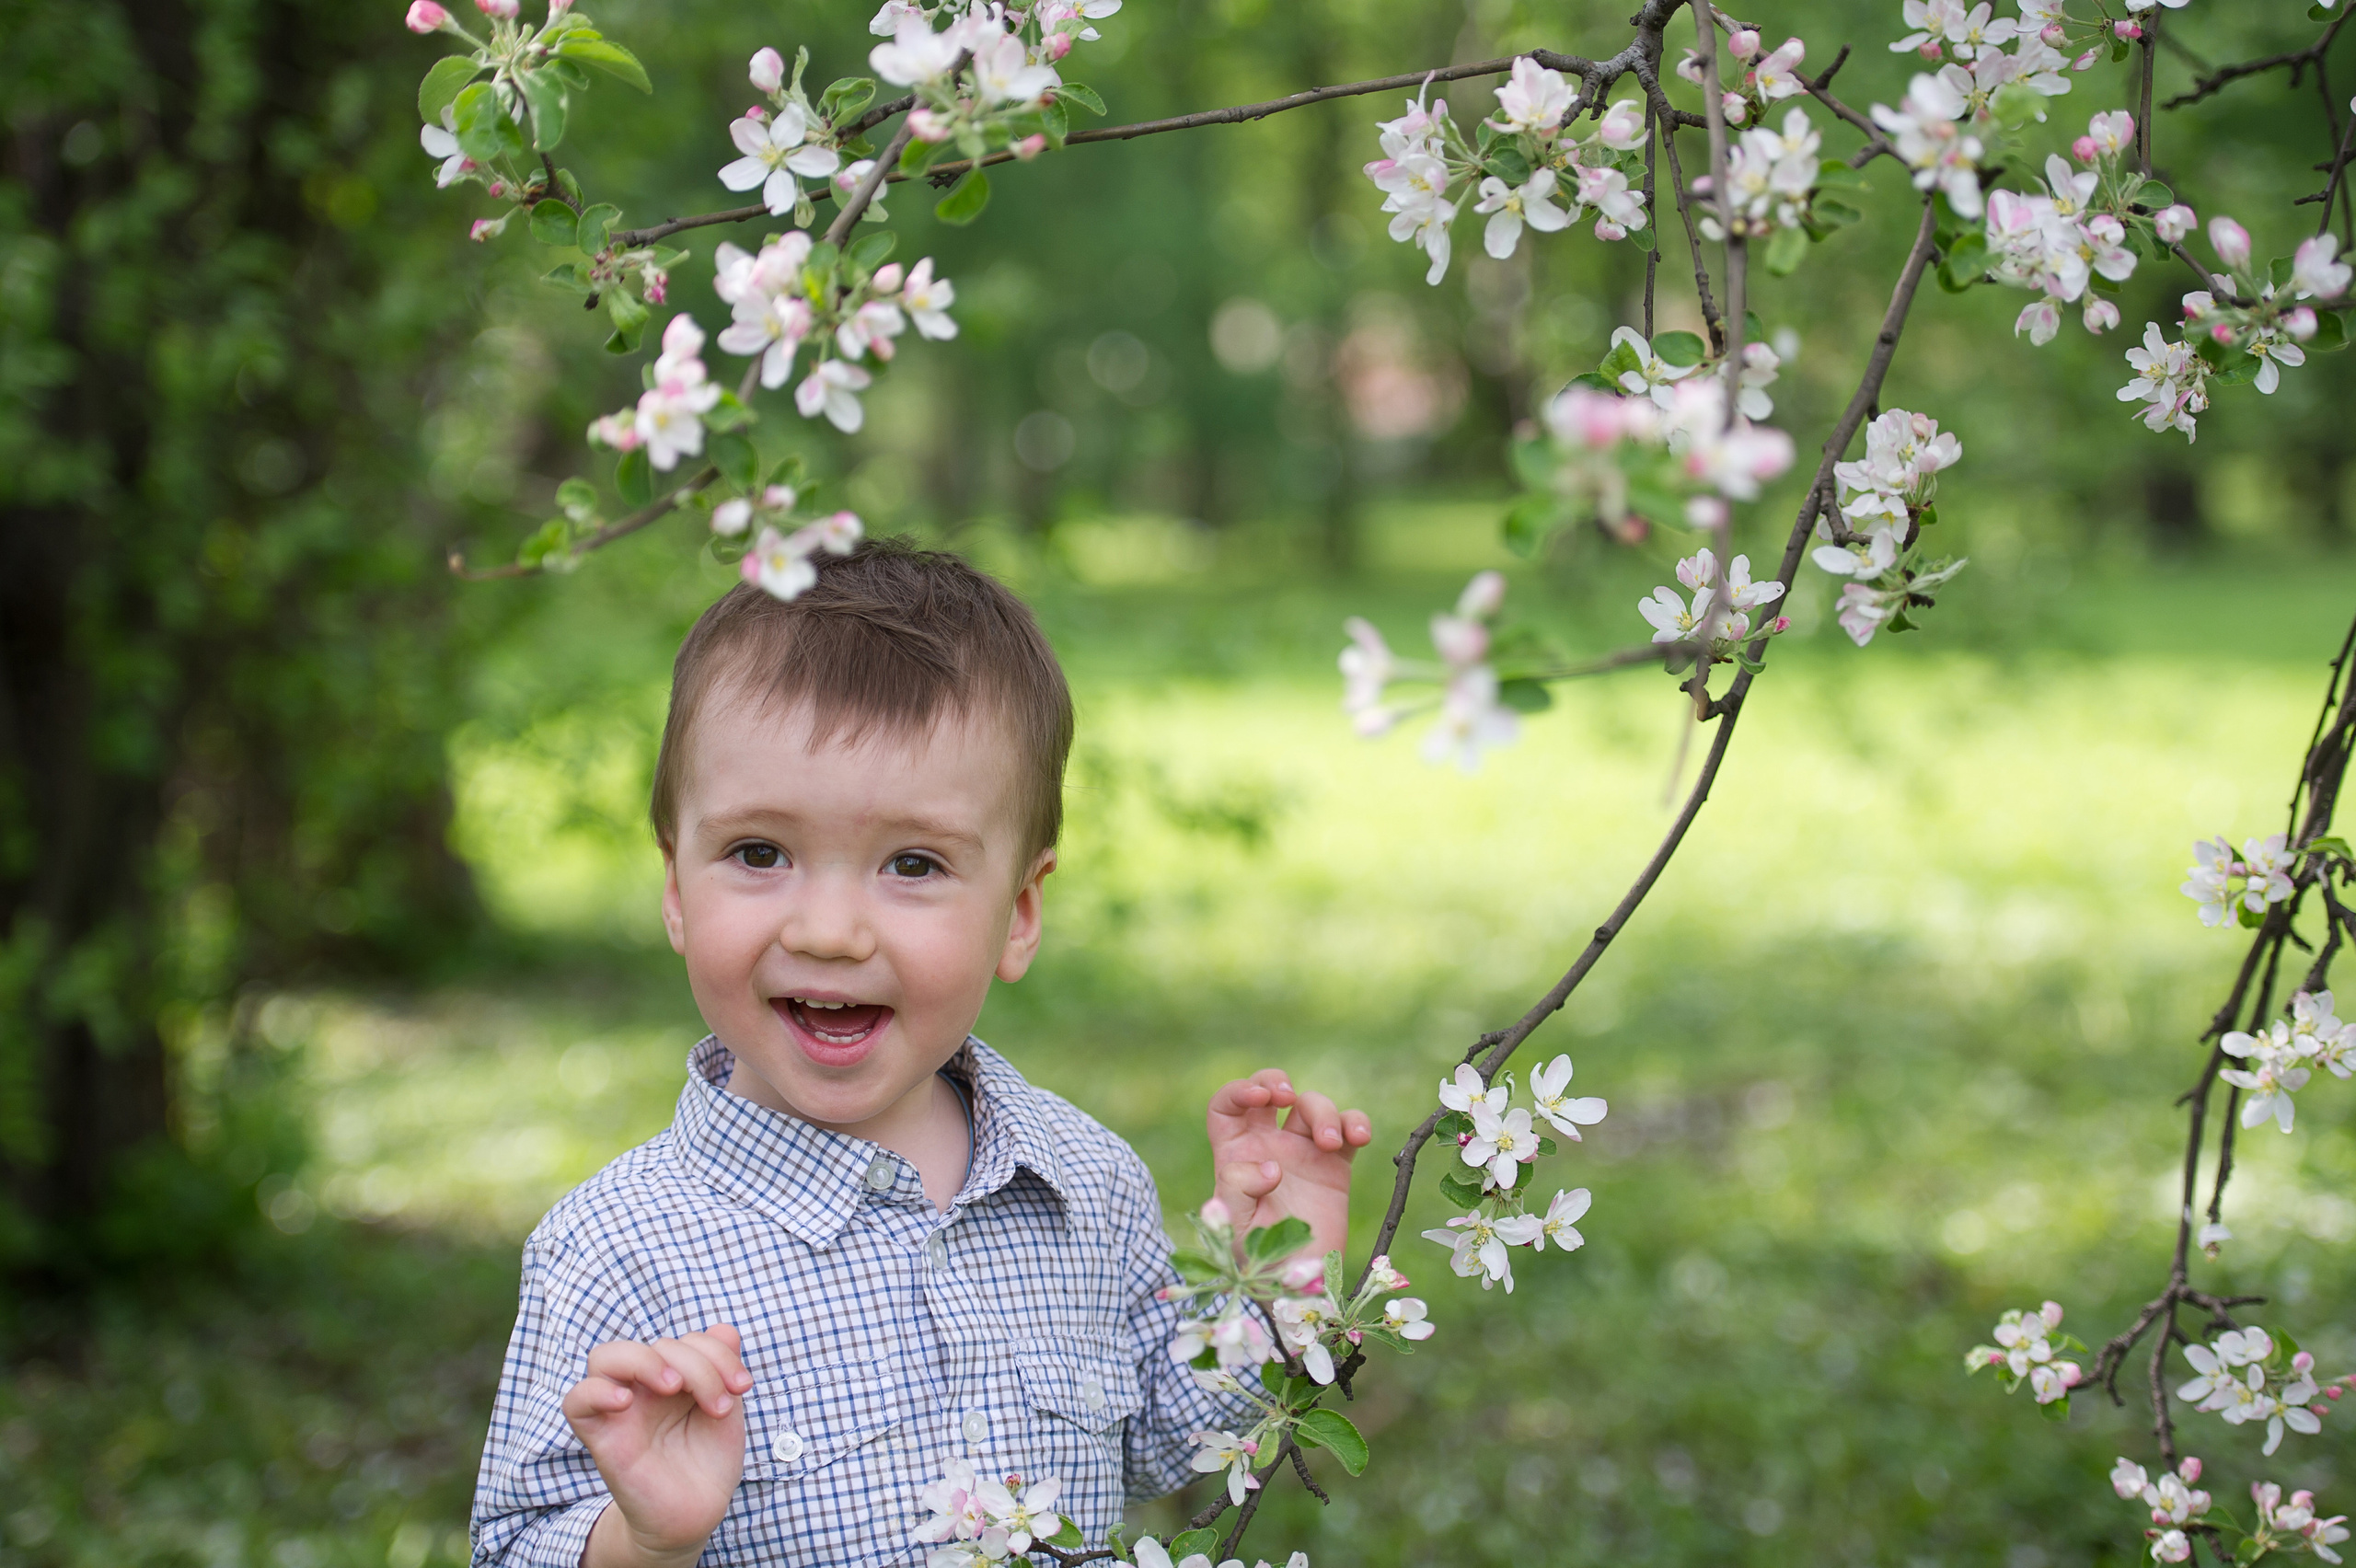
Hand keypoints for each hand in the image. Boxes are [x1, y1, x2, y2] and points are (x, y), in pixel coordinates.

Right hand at [565, 1324, 754, 1567]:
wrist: (696, 1512)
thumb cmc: (707, 1460)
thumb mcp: (725, 1408)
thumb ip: (722, 1367)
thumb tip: (724, 1328)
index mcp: (674, 1375)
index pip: (686, 1340)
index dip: (718, 1353)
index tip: (742, 1386)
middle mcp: (644, 1387)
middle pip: (656, 1346)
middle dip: (697, 1364)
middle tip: (719, 1403)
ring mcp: (620, 1409)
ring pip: (605, 1357)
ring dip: (645, 1361)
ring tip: (675, 1387)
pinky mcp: (602, 1437)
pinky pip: (576, 1402)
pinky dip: (596, 1392)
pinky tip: (626, 1401)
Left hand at [1207, 1068, 1372, 1266]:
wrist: (1299, 1287)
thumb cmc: (1258, 1259)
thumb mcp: (1234, 1226)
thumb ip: (1238, 1189)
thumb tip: (1270, 1167)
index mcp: (1236, 1155)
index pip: (1226, 1106)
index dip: (1238, 1090)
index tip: (1259, 1098)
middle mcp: (1268, 1146)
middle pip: (1269, 1091)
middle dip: (1276, 1081)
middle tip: (1287, 1097)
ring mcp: (1303, 1153)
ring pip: (1312, 1106)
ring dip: (1323, 1112)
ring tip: (1330, 1143)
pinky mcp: (1336, 1165)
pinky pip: (1348, 1128)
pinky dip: (1356, 1122)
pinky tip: (1359, 1138)